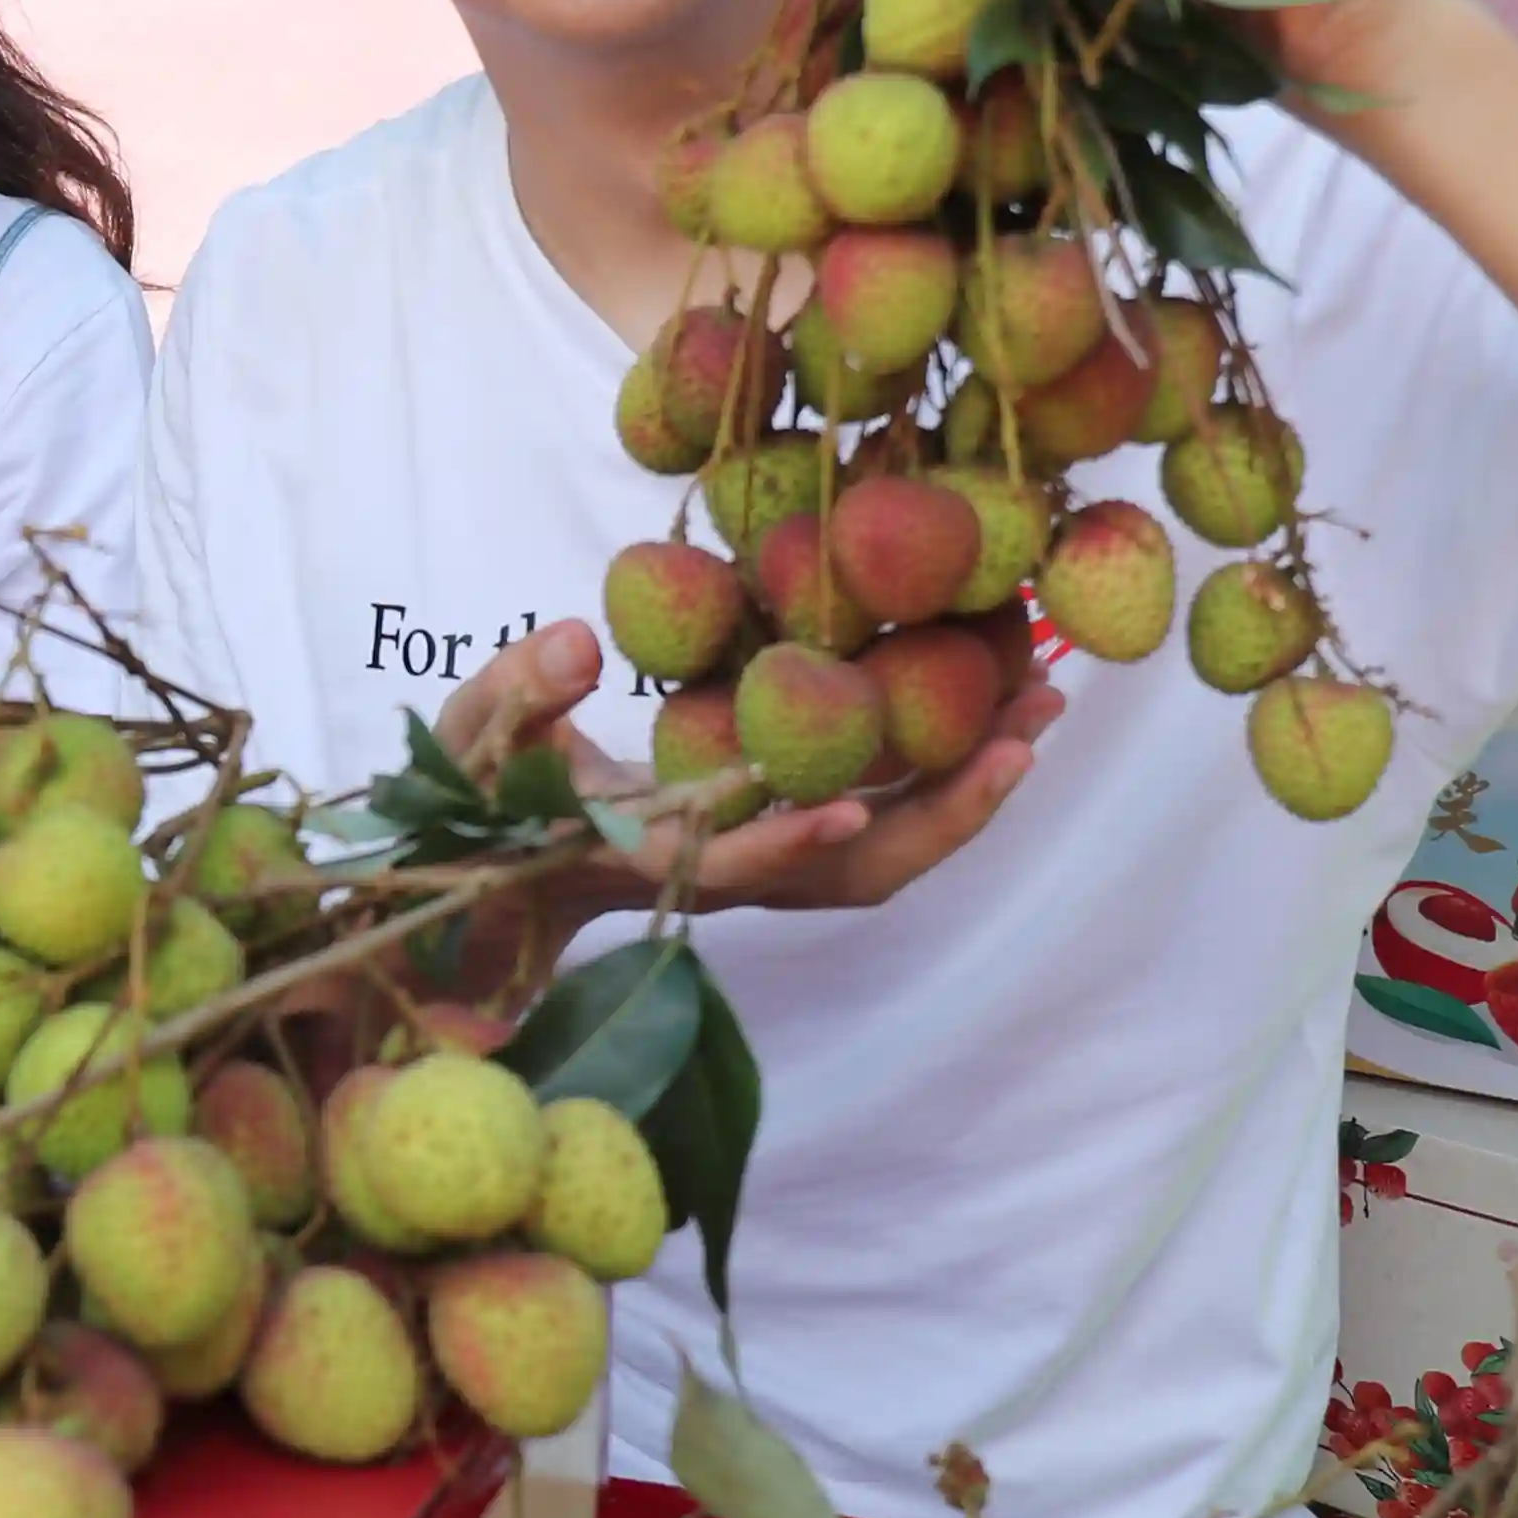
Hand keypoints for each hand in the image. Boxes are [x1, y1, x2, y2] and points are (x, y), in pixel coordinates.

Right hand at [436, 619, 1060, 936]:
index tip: (845, 813)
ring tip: (1037, 707)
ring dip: (966, 792)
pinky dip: (940, 772)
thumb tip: (578, 641)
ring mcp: (763, 861)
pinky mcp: (784, 836)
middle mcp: (725, 874)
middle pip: (852, 875)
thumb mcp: (479, 735)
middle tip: (1023, 731)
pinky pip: (881, 817)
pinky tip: (989, 705)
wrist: (503, 875)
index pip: (727, 868)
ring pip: (884, 853)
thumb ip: (520, 689)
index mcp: (649, 856)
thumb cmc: (487, 800)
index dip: (783, 846)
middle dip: (942, 814)